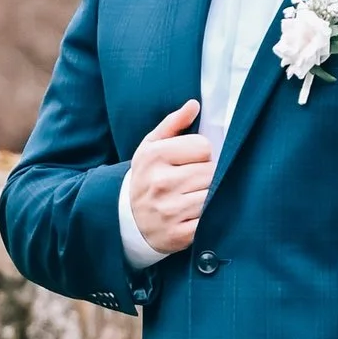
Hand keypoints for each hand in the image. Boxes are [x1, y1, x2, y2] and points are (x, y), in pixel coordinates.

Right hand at [124, 100, 213, 255]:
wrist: (125, 220)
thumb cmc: (146, 177)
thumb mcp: (150, 147)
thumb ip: (173, 124)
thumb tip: (194, 104)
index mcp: (155, 156)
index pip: (203, 146)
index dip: (201, 154)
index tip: (191, 162)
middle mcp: (161, 183)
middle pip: (211, 171)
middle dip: (207, 175)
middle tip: (194, 181)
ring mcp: (170, 210)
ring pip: (212, 195)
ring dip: (209, 196)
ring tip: (193, 197)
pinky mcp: (179, 234)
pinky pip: (209, 220)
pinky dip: (207, 218)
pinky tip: (194, 215)